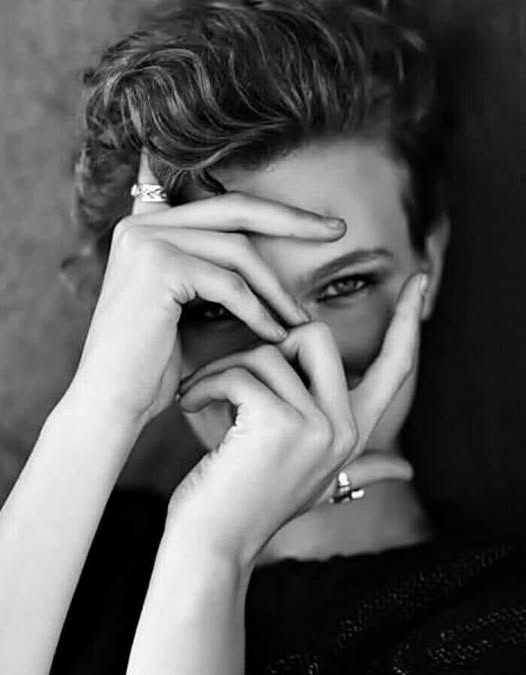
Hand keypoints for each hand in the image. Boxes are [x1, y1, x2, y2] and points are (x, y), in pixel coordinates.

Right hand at [68, 153, 346, 425]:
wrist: (112, 402)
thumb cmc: (153, 364)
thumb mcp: (187, 307)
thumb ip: (214, 275)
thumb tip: (260, 265)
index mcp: (149, 228)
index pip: (220, 204)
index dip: (270, 205)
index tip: (317, 219)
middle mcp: (143, 225)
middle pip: (235, 208)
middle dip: (292, 219)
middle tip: (337, 231)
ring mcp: (147, 241)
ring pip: (237, 251)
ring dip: (275, 288)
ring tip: (299, 319)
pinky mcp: (157, 266)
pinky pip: (227, 283)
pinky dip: (257, 311)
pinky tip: (275, 335)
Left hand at [168, 273, 425, 567]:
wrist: (211, 544)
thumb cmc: (249, 499)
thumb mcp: (313, 480)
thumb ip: (361, 468)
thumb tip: (409, 472)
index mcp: (353, 432)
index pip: (395, 367)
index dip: (408, 322)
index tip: (421, 280)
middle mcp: (344, 427)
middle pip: (318, 334)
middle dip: (271, 342)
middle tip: (238, 376)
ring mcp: (316, 425)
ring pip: (268, 351)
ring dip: (223, 371)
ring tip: (201, 399)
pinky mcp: (279, 423)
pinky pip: (240, 371)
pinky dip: (205, 384)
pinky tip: (190, 407)